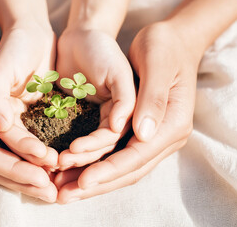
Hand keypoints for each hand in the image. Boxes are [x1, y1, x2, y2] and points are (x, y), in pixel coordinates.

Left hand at [55, 22, 200, 203]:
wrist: (174, 40)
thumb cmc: (164, 45)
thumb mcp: (158, 62)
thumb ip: (153, 98)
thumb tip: (143, 135)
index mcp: (173, 123)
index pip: (137, 156)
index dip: (108, 170)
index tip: (81, 182)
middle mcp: (166, 136)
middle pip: (129, 170)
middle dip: (96, 184)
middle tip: (63, 196)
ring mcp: (155, 136)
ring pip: (123, 168)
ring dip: (93, 181)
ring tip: (63, 190)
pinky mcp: (143, 132)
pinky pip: (118, 155)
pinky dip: (96, 165)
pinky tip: (74, 171)